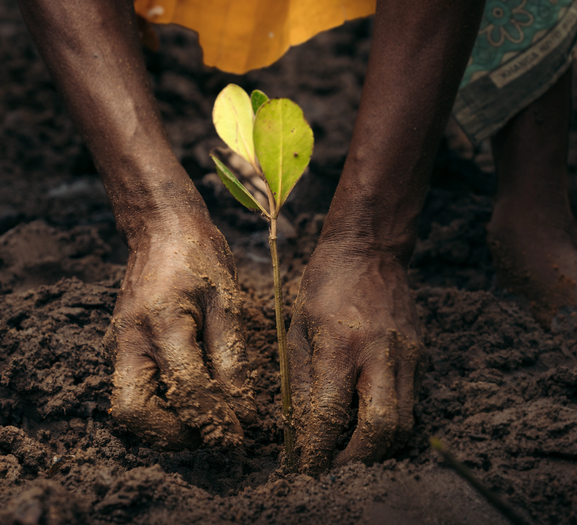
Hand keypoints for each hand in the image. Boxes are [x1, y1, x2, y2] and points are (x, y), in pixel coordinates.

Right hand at [104, 214, 255, 449]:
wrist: (161, 227)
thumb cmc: (198, 257)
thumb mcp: (226, 300)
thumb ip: (230, 356)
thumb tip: (241, 408)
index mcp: (162, 321)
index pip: (187, 388)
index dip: (216, 417)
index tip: (239, 432)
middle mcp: (130, 337)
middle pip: (133, 412)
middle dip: (171, 434)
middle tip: (208, 432)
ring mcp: (117, 341)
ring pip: (127, 405)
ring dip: (162, 423)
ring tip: (202, 416)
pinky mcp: (117, 344)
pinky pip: (130, 388)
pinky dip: (156, 404)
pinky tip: (188, 393)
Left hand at [288, 241, 425, 473]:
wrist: (370, 249)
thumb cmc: (325, 285)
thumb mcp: (298, 326)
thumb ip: (301, 380)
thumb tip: (299, 428)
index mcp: (340, 344)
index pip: (330, 415)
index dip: (316, 451)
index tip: (305, 469)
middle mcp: (379, 353)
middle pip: (381, 431)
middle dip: (357, 462)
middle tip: (335, 469)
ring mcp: (406, 354)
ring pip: (404, 423)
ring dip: (378, 448)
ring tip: (352, 451)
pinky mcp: (419, 354)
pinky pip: (411, 401)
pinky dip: (391, 420)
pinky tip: (369, 418)